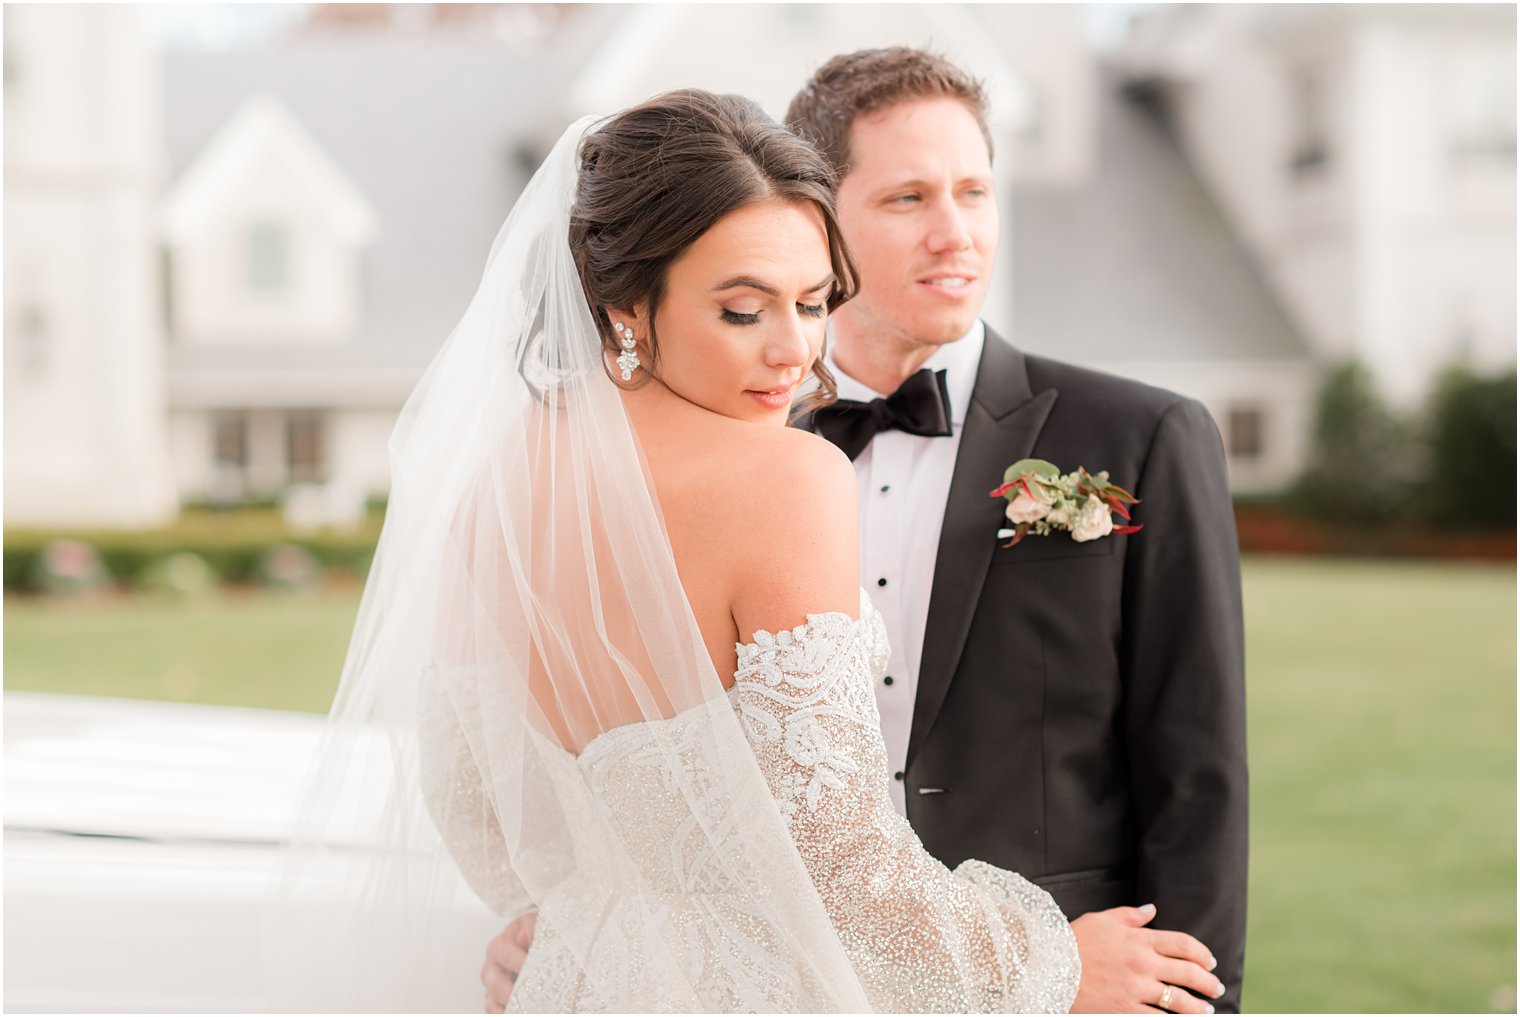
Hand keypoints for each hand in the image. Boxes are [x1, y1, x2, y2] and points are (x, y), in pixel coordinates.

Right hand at [481, 910, 536, 1013]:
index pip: (506, 955)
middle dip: (513, 991)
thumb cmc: (531, 932)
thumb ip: (530, 927)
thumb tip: (524, 936)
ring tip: (528, 1007)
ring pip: (492, 1002)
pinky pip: (493, 1012)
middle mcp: (491, 968)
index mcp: (498, 946)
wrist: (529, 940)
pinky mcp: (495, 1001)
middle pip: (496, 984)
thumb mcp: (533, 923)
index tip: (536, 968)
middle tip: (531, 995)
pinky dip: (504, 1013)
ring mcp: (492, 987)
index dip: (520, 962)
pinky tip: (522, 1011)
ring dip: (509, 1007)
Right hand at [1069, 904, 1224, 1013]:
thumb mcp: (1100, 920)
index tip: (1210, 962)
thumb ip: (1129, 916)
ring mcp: (1135, 989)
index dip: (1203, 954)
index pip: (1183, 944)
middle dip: (1208, 982)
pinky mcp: (1125, 1010)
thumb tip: (1151, 910)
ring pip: (1179, 1001)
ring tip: (1206, 1010)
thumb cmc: (1074, 942)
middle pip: (1189, 973)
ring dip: (1198, 1007)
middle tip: (1216, 988)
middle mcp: (1142, 964)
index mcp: (1138, 939)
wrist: (1049, 967)